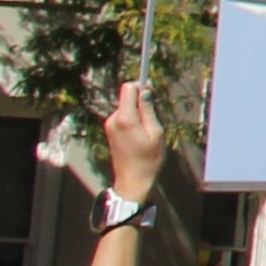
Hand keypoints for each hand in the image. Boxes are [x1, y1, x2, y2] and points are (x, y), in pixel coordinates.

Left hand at [100, 78, 163, 202]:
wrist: (133, 180)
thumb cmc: (148, 158)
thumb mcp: (156, 133)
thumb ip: (148, 111)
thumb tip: (145, 92)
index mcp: (125, 118)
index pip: (128, 89)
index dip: (140, 85)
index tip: (151, 91)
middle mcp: (113, 119)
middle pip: (127, 98)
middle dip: (141, 102)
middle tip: (153, 119)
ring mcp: (110, 126)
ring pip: (126, 108)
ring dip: (138, 113)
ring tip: (147, 132)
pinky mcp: (110, 131)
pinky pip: (123, 117)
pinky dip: (133, 120)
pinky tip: (140, 136)